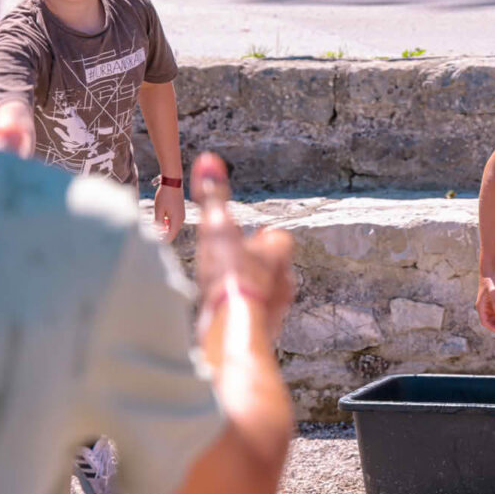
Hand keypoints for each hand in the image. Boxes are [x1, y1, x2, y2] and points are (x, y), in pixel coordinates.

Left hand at [153, 183, 185, 243]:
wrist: (172, 182)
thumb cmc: (164, 196)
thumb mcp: (159, 211)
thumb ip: (158, 223)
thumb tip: (158, 232)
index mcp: (177, 221)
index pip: (170, 236)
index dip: (162, 241)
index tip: (153, 242)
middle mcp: (181, 219)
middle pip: (172, 233)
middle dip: (162, 235)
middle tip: (151, 236)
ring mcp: (181, 215)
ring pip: (172, 227)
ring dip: (164, 229)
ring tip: (153, 228)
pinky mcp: (180, 211)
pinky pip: (173, 221)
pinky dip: (167, 223)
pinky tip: (159, 220)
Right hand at [193, 153, 293, 342]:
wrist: (234, 332)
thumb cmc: (231, 279)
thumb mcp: (218, 230)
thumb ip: (213, 197)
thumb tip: (209, 160)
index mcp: (280, 252)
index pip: (278, 237)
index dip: (261, 236)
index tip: (246, 237)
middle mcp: (285, 280)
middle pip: (273, 266)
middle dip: (255, 265)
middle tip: (233, 265)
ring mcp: (277, 308)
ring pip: (265, 293)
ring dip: (248, 290)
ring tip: (226, 292)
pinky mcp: (263, 332)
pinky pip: (254, 318)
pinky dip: (241, 315)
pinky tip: (223, 316)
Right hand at [475, 275, 494, 332]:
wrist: (489, 271)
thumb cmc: (490, 280)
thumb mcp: (494, 291)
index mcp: (481, 307)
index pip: (485, 322)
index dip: (493, 327)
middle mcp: (483, 308)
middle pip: (489, 322)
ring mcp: (487, 305)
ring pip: (492, 319)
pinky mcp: (491, 302)